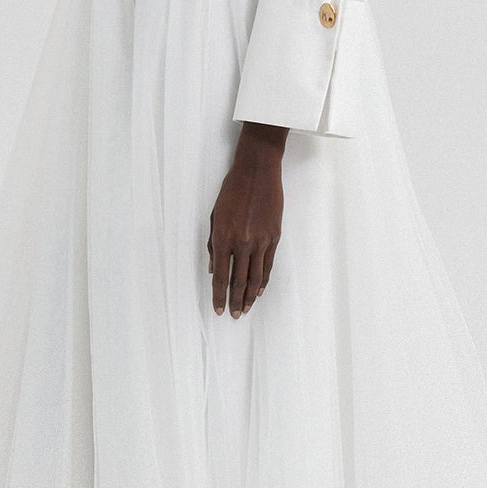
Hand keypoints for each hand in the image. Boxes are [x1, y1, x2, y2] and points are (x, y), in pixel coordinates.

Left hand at [208, 122, 287, 317]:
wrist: (257, 172)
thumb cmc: (232, 190)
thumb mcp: (215, 216)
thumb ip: (213, 244)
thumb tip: (212, 268)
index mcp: (223, 238)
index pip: (220, 276)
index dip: (218, 295)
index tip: (218, 309)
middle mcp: (242, 243)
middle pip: (238, 281)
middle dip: (235, 301)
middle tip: (234, 315)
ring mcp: (260, 240)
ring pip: (255, 277)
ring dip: (250, 296)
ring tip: (246, 308)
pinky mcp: (274, 236)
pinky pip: (268, 264)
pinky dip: (263, 280)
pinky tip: (259, 290)